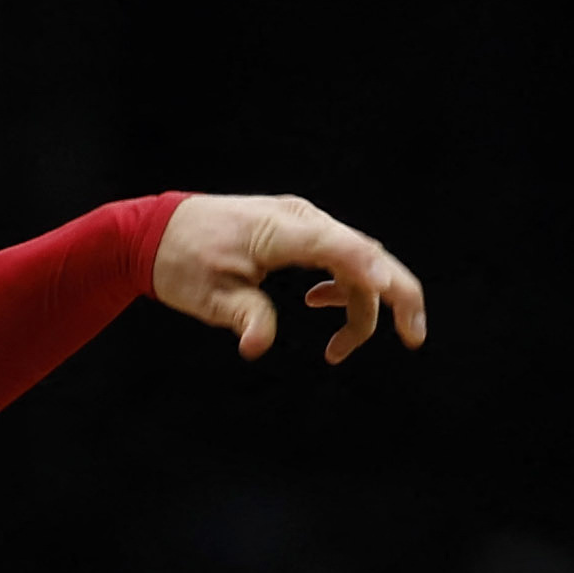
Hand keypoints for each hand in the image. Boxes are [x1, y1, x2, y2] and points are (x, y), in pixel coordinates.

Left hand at [152, 193, 429, 364]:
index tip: (389, 293)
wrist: (159, 231)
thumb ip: (243, 317)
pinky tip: (320, 306)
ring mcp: (304, 224)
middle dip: (397, 296)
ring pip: (357, 263)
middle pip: (367, 254)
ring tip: (336, 352)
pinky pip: (338, 259)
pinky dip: (341, 289)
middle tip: (415, 338)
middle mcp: (302, 220)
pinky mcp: (298, 234)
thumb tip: (258, 347)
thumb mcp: (208, 295)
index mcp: (282, 229)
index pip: (339, 246)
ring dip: (360, 307)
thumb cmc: (182, 257)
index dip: (368, 270)